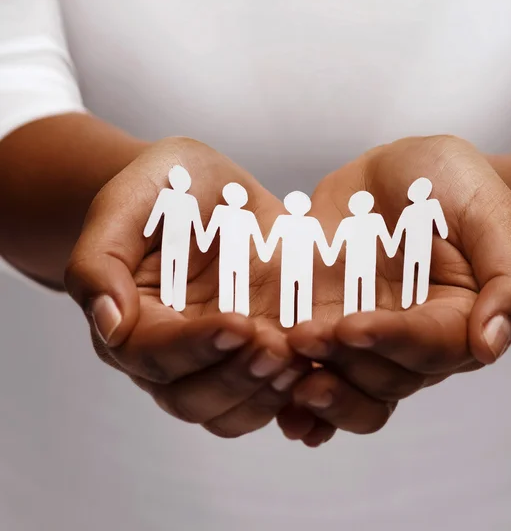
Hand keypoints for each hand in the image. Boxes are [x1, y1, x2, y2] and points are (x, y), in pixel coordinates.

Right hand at [65, 137, 306, 437]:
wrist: (209, 189)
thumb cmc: (164, 189)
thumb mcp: (127, 203)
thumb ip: (101, 261)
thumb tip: (108, 325)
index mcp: (133, 321)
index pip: (154, 355)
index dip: (196, 348)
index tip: (239, 324)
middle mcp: (171, 353)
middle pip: (192, 398)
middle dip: (236, 378)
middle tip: (276, 347)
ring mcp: (216, 359)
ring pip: (232, 412)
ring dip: (266, 394)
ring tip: (301, 358)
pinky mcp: (256, 352)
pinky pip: (270, 397)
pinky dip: (293, 395)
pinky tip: (318, 367)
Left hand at [279, 135, 510, 444]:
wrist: (396, 176)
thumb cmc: (448, 184)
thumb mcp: (488, 212)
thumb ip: (507, 277)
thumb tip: (491, 347)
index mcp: (457, 319)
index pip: (430, 346)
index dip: (392, 341)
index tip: (353, 326)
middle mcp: (411, 342)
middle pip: (384, 378)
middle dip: (343, 362)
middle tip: (302, 338)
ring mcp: (366, 339)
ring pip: (348, 387)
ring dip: (317, 392)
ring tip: (281, 375)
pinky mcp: (328, 327)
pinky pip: (316, 371)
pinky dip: (295, 394)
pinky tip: (276, 404)